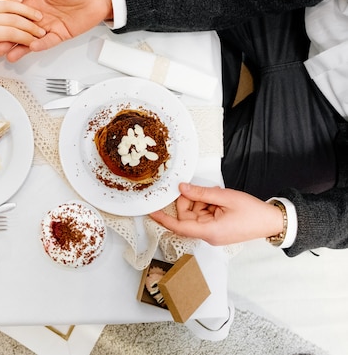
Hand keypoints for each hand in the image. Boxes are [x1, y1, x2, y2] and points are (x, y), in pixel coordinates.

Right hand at [0, 0, 113, 61]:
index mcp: (36, 1)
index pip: (16, 14)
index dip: (6, 21)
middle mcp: (40, 16)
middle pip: (21, 30)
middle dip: (9, 38)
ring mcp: (50, 26)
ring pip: (31, 39)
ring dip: (20, 47)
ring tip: (10, 54)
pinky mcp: (60, 34)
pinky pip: (48, 42)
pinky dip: (39, 45)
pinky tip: (30, 47)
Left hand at [0, 0, 44, 60]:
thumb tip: (13, 45)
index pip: (10, 33)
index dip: (26, 37)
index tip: (35, 41)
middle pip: (12, 18)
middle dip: (30, 25)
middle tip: (40, 30)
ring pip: (7, 4)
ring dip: (25, 9)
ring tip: (36, 15)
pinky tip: (19, 1)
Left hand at [149, 183, 284, 245]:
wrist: (272, 221)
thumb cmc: (253, 212)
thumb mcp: (225, 197)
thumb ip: (201, 193)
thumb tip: (182, 188)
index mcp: (210, 232)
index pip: (179, 227)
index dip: (163, 218)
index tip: (150, 211)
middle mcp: (209, 235)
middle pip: (186, 218)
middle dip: (189, 202)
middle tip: (197, 189)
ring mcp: (213, 233)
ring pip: (195, 215)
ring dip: (201, 202)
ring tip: (216, 194)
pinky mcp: (217, 229)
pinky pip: (204, 216)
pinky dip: (207, 205)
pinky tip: (217, 198)